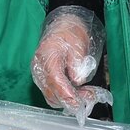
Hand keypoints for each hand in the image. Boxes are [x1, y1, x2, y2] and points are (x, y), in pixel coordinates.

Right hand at [31, 5, 110, 123]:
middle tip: (90, 97)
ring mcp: (39, 74)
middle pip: (52, 93)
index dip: (68, 95)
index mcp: (47, 56)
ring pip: (51, 97)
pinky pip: (52, 93)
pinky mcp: (43, 79)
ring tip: (86, 94)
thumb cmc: (70, 33)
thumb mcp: (78, 44)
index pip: (55, 81)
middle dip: (71, 100)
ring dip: (69, 100)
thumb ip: (77, 63)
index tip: (81, 103)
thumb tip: (78, 81)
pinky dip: (65, 96)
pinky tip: (77, 91)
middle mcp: (39, 68)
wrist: (62, 26)